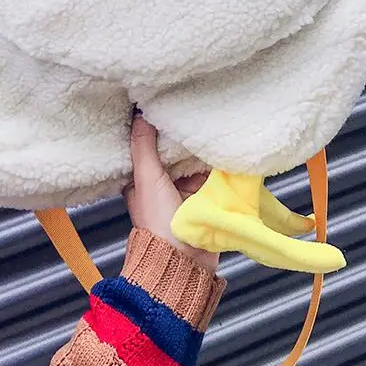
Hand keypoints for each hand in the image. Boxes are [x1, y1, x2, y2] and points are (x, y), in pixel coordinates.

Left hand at [123, 114, 218, 272]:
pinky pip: (214, 174)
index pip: (152, 146)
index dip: (158, 128)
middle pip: (177, 152)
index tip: (167, 104)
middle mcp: (165, 184)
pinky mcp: (207, 197)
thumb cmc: (158, 223)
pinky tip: (225, 144)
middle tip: (196, 107)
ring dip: (204, 148)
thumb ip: (143, 147)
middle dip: (185, 136)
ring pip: (197, 161)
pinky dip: (219, 162)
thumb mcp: (146, 179)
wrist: (185, 261)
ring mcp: (187, 191)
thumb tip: (140, 114)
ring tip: (213, 120)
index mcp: (143, 180)